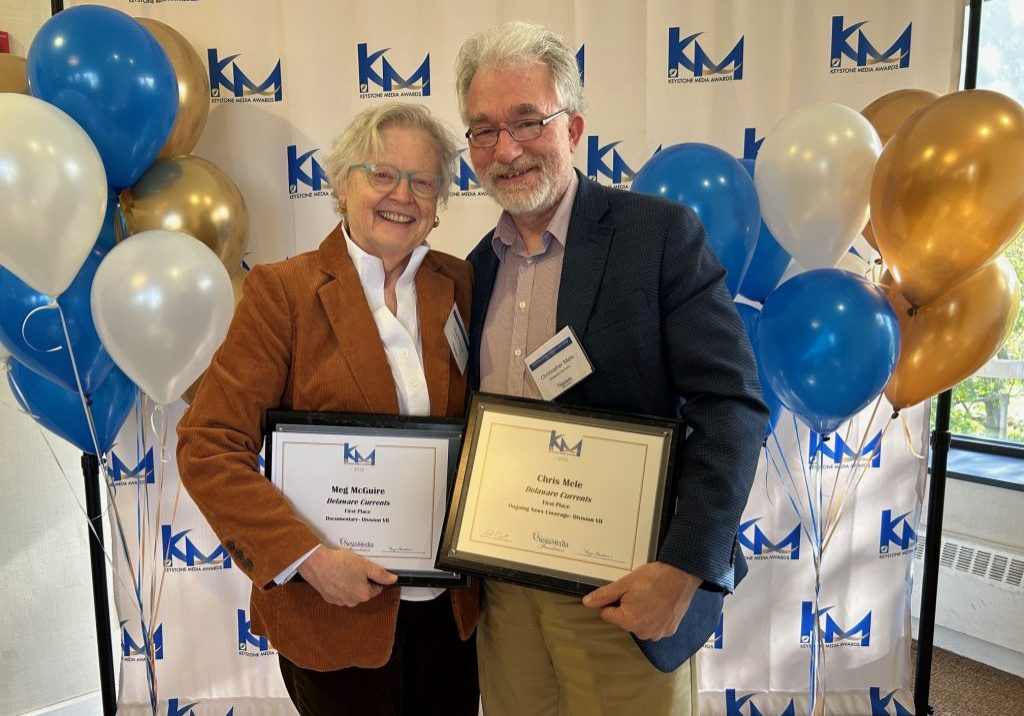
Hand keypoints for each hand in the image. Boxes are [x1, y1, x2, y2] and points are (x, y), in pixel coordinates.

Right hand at [298, 546, 397, 607]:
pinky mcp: (328, 597)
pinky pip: (338, 593)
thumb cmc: (339, 563)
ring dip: (350, 583)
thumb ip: (381, 574)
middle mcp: (351, 601)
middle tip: (355, 568)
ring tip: (344, 570)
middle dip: (361, 581)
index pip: (376, 589)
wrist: (316, 563)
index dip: (373, 578)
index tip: (367, 570)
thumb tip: (392, 579)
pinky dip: (338, 585)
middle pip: (363, 591)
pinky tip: (335, 575)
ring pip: (350, 592)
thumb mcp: (365, 565)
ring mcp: (339, 601)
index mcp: (363, 595)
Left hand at [581, 562, 701, 639]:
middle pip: (623, 620)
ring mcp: (657, 633)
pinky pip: (653, 625)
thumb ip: (604, 595)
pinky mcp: (668, 631)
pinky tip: (659, 603)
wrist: (681, 576)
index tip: (625, 591)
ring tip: (650, 597)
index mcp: (628, 621)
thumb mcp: (624, 583)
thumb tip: (587, 602)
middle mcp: (642, 632)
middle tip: (639, 592)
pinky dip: (654, 616)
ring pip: (638, 623)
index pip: (607, 614)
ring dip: (641, 612)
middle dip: (627, 607)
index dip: (613, 600)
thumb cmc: (654, 578)